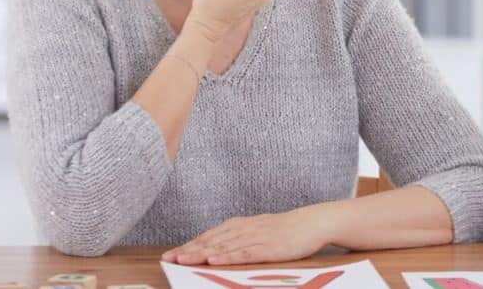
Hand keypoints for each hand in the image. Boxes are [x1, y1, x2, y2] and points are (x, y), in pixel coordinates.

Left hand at [160, 206, 329, 265]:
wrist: (313, 222)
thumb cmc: (287, 230)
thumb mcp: (259, 230)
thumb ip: (238, 237)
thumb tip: (216, 243)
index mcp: (241, 225)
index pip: (209, 236)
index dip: (189, 245)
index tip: (171, 254)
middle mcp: (244, 229)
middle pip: (211, 240)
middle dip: (188, 250)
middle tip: (168, 259)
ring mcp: (256, 237)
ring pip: (223, 246)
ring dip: (201, 253)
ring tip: (183, 260)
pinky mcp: (268, 247)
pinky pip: (244, 252)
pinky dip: (228, 256)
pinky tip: (214, 260)